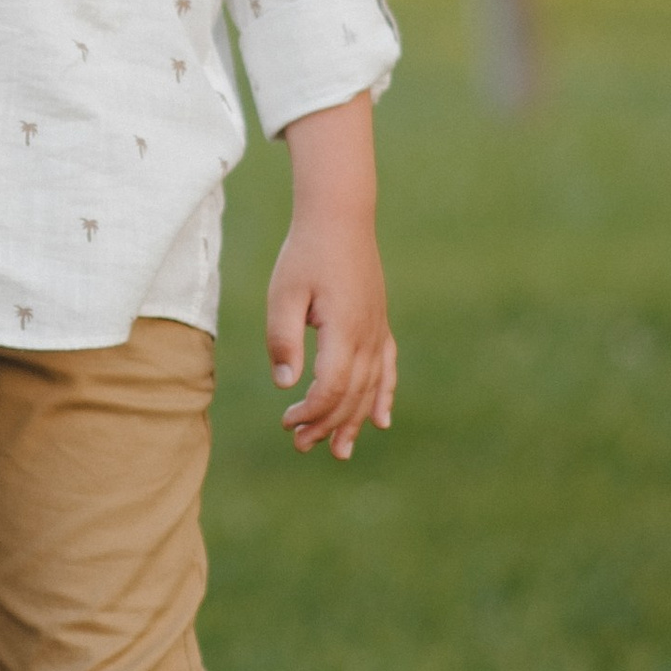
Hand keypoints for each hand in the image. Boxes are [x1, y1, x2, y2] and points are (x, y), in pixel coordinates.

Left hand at [266, 94, 395, 461]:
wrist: (340, 219)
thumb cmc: (305, 254)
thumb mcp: (283, 294)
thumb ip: (283, 338)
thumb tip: (285, 383)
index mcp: (343, 331)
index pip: (331, 388)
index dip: (311, 413)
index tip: (286, 422)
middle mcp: (367, 336)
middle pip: (351, 396)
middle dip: (327, 426)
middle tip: (300, 446)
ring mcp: (377, 331)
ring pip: (370, 388)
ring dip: (353, 422)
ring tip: (338, 451)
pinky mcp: (379, 323)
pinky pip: (387, 369)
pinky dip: (383, 397)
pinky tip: (380, 421)